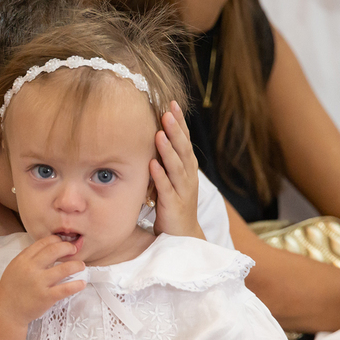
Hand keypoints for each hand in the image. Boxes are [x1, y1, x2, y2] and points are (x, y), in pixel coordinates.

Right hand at [0, 235, 84, 329]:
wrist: (7, 311)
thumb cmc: (11, 289)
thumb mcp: (14, 267)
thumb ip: (28, 258)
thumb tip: (45, 249)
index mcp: (23, 260)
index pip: (42, 243)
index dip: (56, 240)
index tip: (63, 242)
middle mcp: (31, 269)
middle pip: (54, 250)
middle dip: (68, 247)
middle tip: (74, 250)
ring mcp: (39, 283)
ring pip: (64, 268)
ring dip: (76, 265)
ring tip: (81, 265)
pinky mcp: (46, 297)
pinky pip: (66, 289)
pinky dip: (77, 285)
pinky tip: (82, 283)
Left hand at [151, 101, 204, 239]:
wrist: (182, 235)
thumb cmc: (173, 203)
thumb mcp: (170, 178)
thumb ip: (165, 159)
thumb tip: (152, 135)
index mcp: (187, 168)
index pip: (184, 140)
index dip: (179, 123)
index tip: (172, 103)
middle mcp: (187, 176)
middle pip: (183, 149)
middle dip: (176, 130)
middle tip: (167, 112)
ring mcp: (182, 191)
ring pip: (177, 167)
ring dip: (168, 149)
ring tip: (160, 133)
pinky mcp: (173, 206)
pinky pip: (166, 188)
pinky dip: (160, 176)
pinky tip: (153, 164)